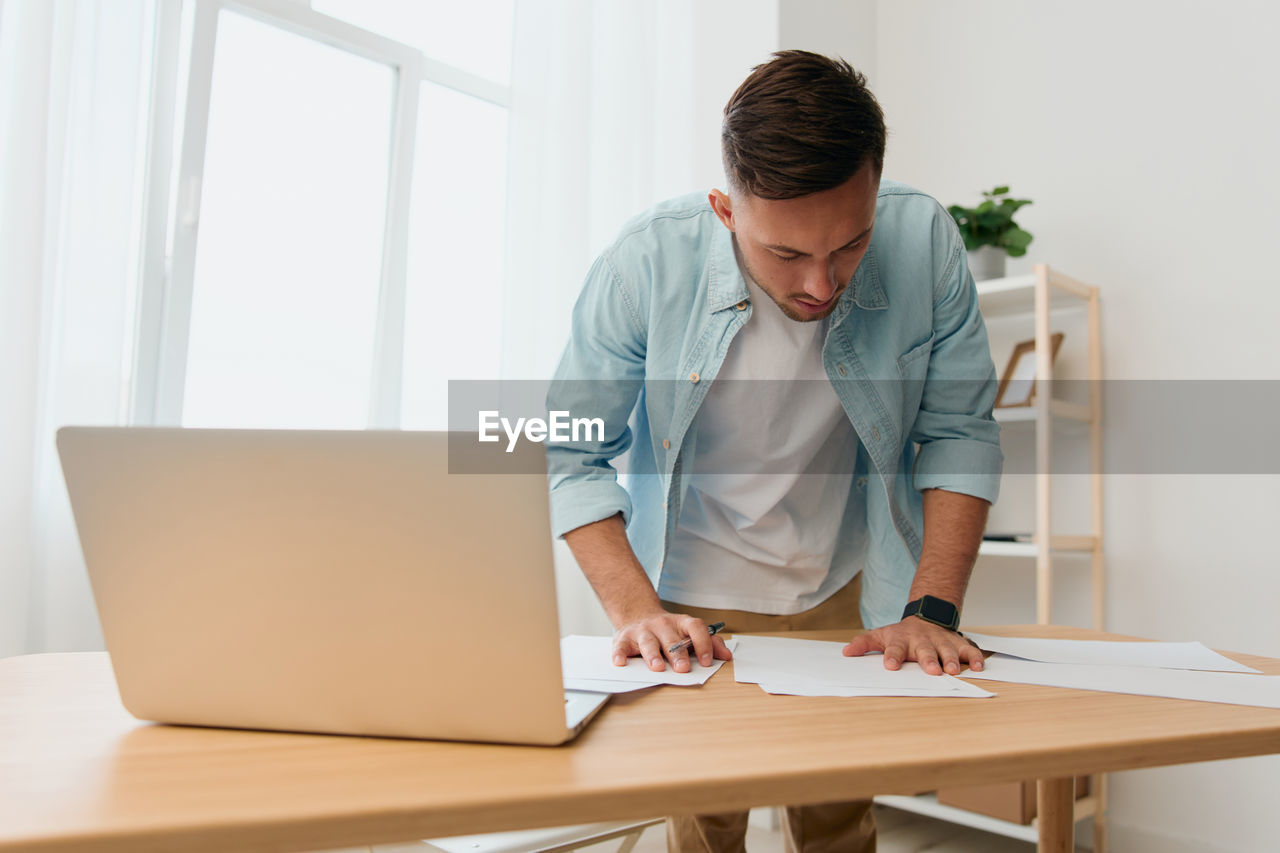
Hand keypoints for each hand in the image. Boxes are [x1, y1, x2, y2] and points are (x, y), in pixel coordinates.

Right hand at [611, 611, 732, 673]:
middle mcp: (662, 624)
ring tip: (658, 667)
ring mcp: (643, 630)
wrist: (640, 616)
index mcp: (681, 623)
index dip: (703, 644)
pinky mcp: (624, 638)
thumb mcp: (689, 633)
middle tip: (683, 668)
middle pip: (671, 638)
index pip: (695, 628)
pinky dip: (620, 654)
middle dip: (677, 654)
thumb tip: (726, 656)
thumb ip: (710, 643)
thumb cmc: (669, 632)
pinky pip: (621, 646)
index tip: (707, 661)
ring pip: (648, 642)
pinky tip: (621, 662)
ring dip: (653, 655)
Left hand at [842, 617, 985, 674]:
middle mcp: (923, 641)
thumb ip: (864, 643)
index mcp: (902, 640)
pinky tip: (979, 667)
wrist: (926, 618)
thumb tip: (846, 652)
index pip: (894, 648)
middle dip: (929, 660)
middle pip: (925, 651)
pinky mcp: (958, 643)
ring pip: (948, 650)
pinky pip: (969, 650)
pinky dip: (976, 658)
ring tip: (954, 670)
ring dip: (952, 660)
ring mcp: (941, 641)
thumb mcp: (881, 636)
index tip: (891, 666)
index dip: (892, 656)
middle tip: (932, 670)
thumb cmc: (902, 634)